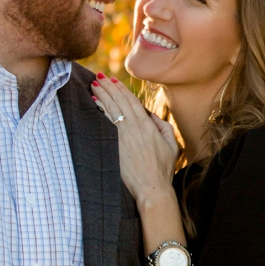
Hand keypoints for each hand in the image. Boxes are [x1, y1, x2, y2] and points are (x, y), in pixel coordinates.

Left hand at [90, 73, 180, 208]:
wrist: (151, 187)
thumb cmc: (163, 169)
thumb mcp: (171, 145)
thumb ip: (164, 128)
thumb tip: (153, 117)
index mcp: (148, 125)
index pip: (131, 101)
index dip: (121, 89)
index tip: (113, 81)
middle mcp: (134, 127)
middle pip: (118, 101)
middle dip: (107, 87)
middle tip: (97, 77)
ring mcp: (122, 135)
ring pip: (109, 109)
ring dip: (100, 95)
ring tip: (92, 85)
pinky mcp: (113, 144)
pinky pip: (104, 122)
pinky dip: (98, 110)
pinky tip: (92, 102)